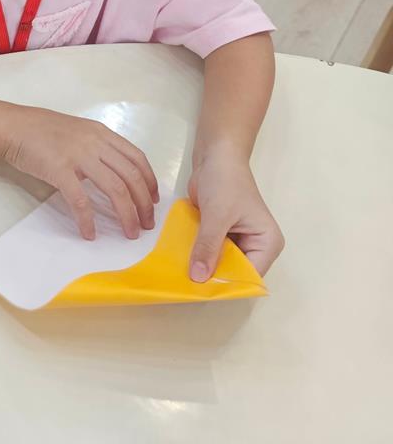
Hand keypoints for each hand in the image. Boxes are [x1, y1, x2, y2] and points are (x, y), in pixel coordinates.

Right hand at [2, 106, 158, 239]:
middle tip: (146, 224)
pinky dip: (87, 219)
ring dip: (126, 214)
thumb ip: (98, 148)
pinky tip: (89, 233)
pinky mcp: (60, 170)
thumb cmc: (44, 131)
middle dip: (143, 204)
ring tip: (129, 232)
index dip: (150, 181)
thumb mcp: (80, 132)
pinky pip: (80, 200)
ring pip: (114, 189)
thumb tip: (115, 174)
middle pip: (131, 176)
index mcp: (102, 134)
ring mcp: (78, 155)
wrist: (15, 127)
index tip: (153, 200)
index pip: (137, 158)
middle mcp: (95, 143)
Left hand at [187, 149, 283, 280]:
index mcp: (267, 244)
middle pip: (234, 273)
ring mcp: (238, 241)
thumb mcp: (217, 216)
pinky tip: (180, 260)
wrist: (216, 155)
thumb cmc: (225, 182)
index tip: (202, 291)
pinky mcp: (221, 234)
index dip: (227, 284)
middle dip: (212, 277)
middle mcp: (256, 247)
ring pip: (220, 264)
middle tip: (185, 286)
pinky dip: (197, 254)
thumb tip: (199, 279)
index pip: (250, 276)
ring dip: (202, 266)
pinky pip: (210, 252)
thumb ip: (208, 246)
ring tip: (179, 275)